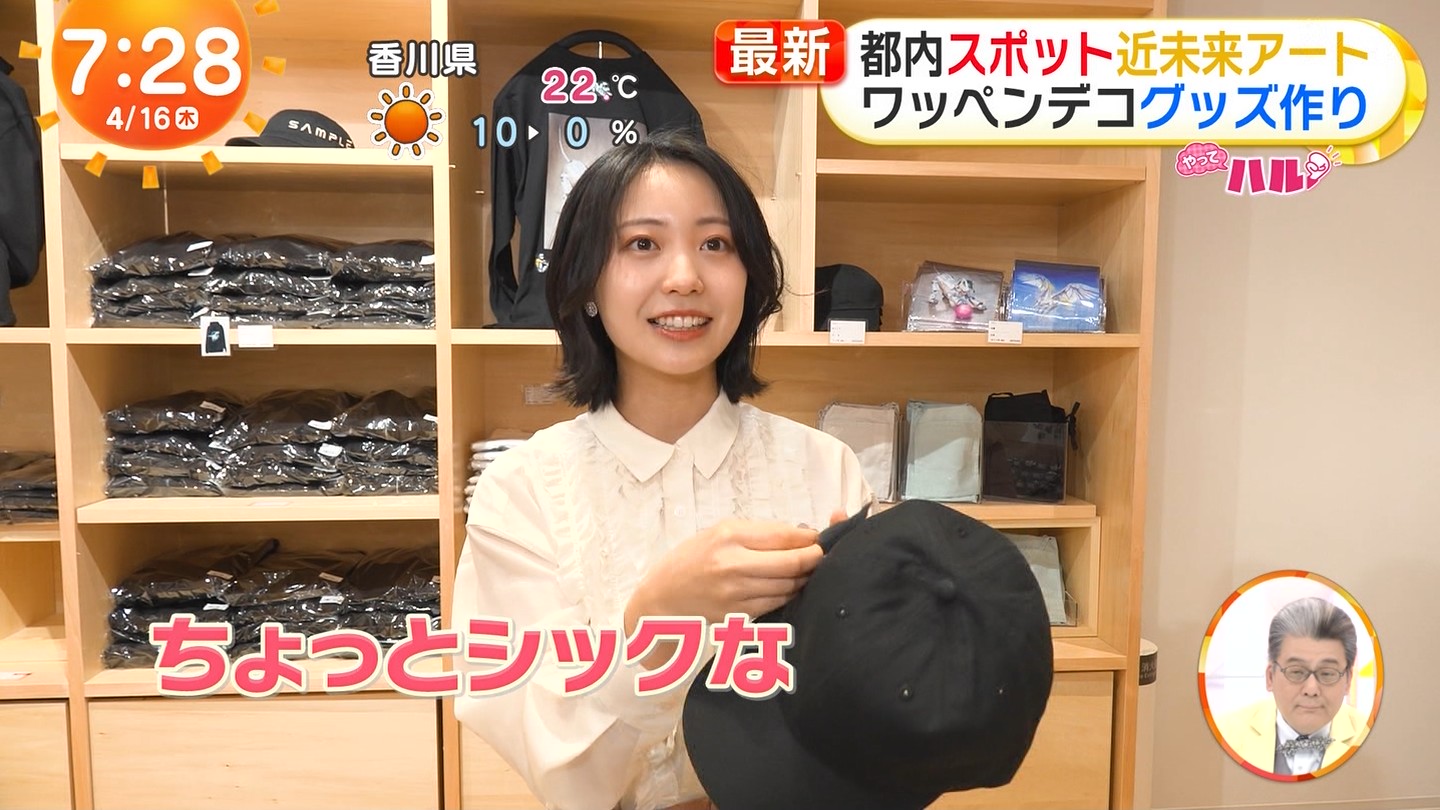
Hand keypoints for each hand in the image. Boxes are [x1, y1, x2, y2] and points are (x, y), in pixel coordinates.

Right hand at [626, 519, 821, 634]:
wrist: (661, 600)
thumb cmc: (690, 560)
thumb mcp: (718, 533)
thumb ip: (758, 533)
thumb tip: (800, 534)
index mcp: (729, 537)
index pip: (784, 536)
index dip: (809, 538)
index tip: (818, 538)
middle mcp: (733, 565)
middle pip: (793, 563)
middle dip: (814, 559)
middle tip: (820, 556)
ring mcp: (737, 594)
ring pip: (789, 586)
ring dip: (802, 579)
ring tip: (802, 571)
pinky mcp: (739, 615)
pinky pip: (777, 603)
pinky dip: (787, 594)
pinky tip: (786, 587)